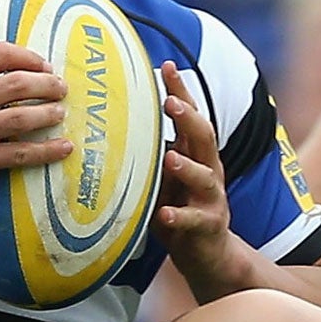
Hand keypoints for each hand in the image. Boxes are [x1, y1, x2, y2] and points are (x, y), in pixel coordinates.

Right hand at [0, 0, 72, 203]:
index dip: (28, 57)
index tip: (43, 65)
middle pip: (15, 84)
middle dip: (46, 84)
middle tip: (61, 88)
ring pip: (19, 119)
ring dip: (47, 114)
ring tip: (61, 112)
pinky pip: (16, 154)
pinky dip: (44, 151)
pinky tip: (62, 147)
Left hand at [152, 62, 239, 293]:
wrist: (208, 256)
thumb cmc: (179, 211)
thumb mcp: (162, 180)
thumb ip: (148, 158)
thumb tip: (108, 130)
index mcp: (197, 155)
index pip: (191, 117)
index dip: (181, 90)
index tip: (167, 65)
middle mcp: (209, 170)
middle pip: (204, 137)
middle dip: (188, 117)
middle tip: (170, 101)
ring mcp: (211, 199)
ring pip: (204, 177)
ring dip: (187, 166)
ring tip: (170, 158)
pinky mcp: (209, 226)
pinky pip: (194, 220)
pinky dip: (179, 217)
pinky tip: (164, 215)